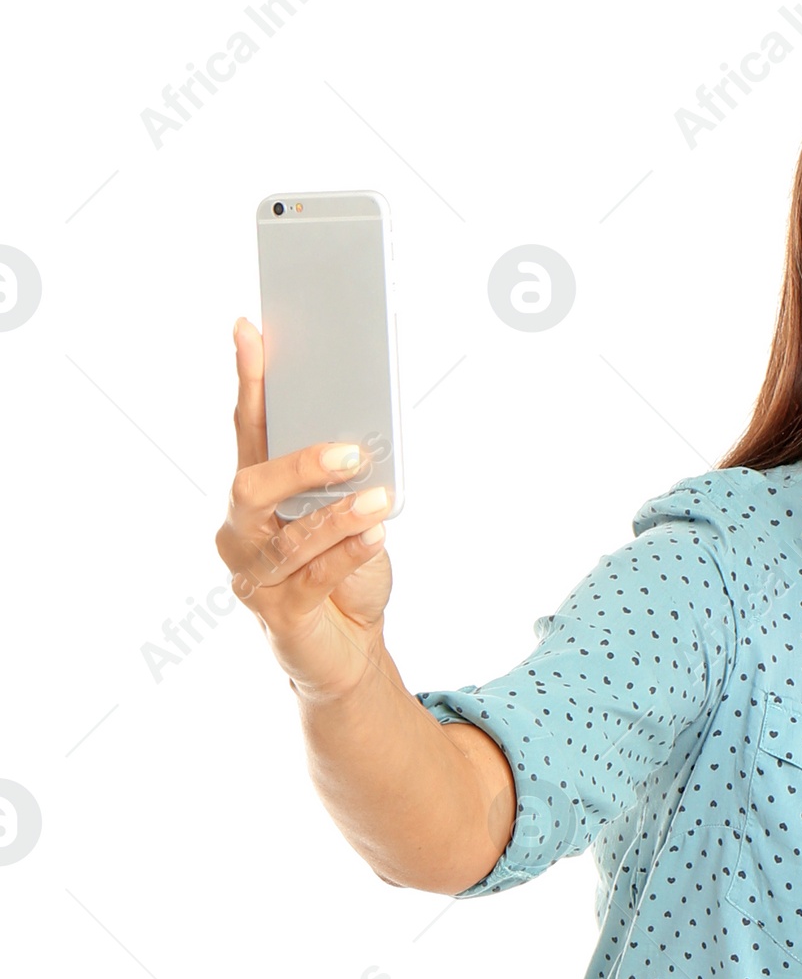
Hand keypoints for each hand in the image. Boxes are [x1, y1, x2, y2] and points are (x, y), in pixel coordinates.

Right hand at [215, 318, 393, 700]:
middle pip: (251, 484)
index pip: (248, 426)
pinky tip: (376, 536)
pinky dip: (346, 554)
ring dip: (338, 516)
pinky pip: (311, 577)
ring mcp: (253, 573)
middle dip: (299, 465)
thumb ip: (345, 479)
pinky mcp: (277, 614)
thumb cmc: (345, 570)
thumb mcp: (350, 514)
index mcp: (256, 492)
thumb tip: (367, 435)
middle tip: (352, 452)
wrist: (348, 649)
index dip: (249, 379)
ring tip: (382, 502)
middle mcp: (242, 529)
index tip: (251, 329)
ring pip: (287, 536)